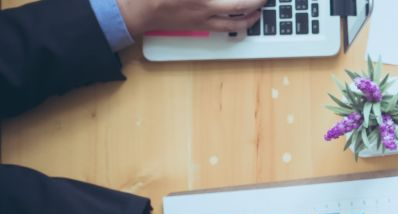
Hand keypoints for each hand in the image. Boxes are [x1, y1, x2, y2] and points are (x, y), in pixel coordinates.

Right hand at [116, 0, 267, 35]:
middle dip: (256, 0)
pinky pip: (224, 27)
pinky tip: (243, 20)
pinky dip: (238, 23)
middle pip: (239, 5)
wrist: (136, 10)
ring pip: (235, 20)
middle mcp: (204, 5)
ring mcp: (202, 18)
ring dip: (251, 14)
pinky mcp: (198, 26)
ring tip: (260, 8)